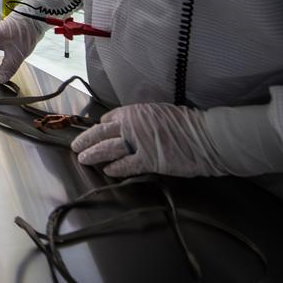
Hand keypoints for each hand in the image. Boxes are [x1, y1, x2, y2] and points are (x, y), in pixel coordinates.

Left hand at [71, 103, 226, 178]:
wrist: (207, 136)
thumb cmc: (188, 124)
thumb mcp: (160, 112)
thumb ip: (142, 119)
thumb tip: (128, 127)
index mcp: (136, 111)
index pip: (109, 119)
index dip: (100, 127)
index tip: (94, 133)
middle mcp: (132, 125)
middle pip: (101, 133)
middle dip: (85, 140)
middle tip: (75, 146)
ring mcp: (138, 143)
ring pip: (107, 149)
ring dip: (93, 154)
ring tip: (83, 159)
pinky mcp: (148, 161)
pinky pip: (125, 165)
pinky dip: (114, 168)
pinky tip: (107, 171)